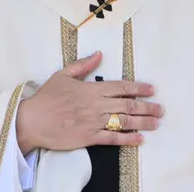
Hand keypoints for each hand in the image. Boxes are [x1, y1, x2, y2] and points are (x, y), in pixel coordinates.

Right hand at [15, 51, 162, 154]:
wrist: (32, 120)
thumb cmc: (46, 98)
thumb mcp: (62, 75)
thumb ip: (83, 65)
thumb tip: (99, 54)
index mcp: (91, 89)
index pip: (121, 87)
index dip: (138, 88)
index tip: (152, 90)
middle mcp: (96, 105)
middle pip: (128, 104)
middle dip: (147, 106)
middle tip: (160, 109)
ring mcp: (94, 122)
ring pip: (125, 121)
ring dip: (143, 122)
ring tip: (156, 123)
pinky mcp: (89, 137)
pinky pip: (113, 138)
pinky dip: (128, 139)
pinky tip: (140, 139)